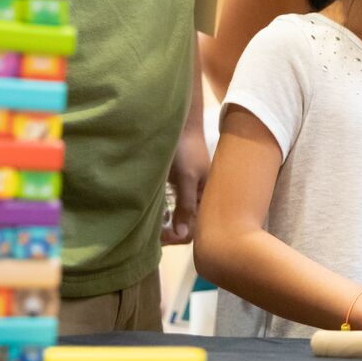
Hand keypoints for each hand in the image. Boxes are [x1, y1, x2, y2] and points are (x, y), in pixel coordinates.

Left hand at [162, 125, 208, 244]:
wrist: (179, 124)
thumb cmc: (185, 149)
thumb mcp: (186, 178)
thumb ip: (185, 206)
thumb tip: (183, 235)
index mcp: (207, 198)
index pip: (195, 231)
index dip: (178, 237)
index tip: (160, 235)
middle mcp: (200, 199)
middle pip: (187, 228)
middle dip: (171, 234)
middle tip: (153, 233)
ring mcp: (189, 193)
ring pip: (180, 220)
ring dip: (167, 225)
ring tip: (154, 224)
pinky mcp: (179, 186)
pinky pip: (174, 209)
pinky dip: (165, 215)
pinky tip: (157, 212)